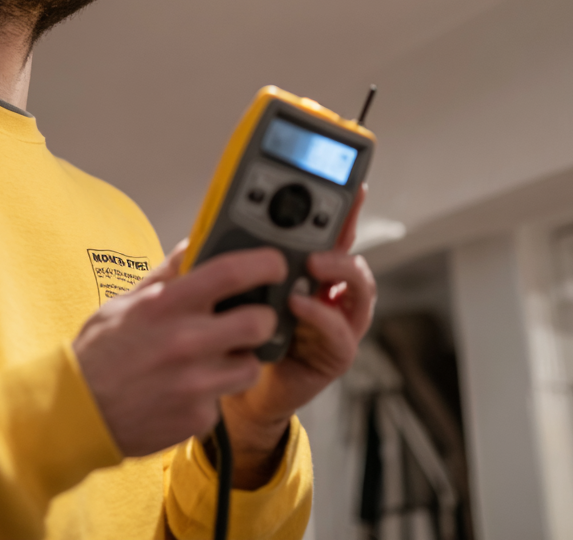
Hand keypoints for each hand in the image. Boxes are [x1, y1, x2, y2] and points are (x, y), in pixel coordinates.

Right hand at [73, 242, 287, 457]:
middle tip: (252, 319)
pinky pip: (225, 399)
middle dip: (263, 318)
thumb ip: (166, 275)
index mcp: (167, 306)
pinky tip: (187, 389)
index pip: (232, 272)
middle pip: (260, 322)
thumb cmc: (100, 354)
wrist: (79, 413)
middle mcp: (186, 342)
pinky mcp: (199, 418)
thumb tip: (193, 245)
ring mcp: (195, 383)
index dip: (265, 263)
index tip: (274, 263)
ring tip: (214, 359)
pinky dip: (213, 394)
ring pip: (251, 366)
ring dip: (241, 361)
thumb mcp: (125, 303)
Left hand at [220, 185, 375, 485]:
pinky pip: (339, 332)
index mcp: (307, 271)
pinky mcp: (334, 352)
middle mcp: (330, 292)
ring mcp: (337, 321)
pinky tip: (299, 304)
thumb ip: (230, 259)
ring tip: (314, 262)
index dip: (345, 208)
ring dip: (340, 270)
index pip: (330, 233)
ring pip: (360, 288)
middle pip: (352, 251)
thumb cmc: (233, 333)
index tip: (353, 183)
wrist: (236, 389)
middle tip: (327, 219)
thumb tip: (212, 225)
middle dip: (346, 233)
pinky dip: (321, 315)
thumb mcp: (228, 288)